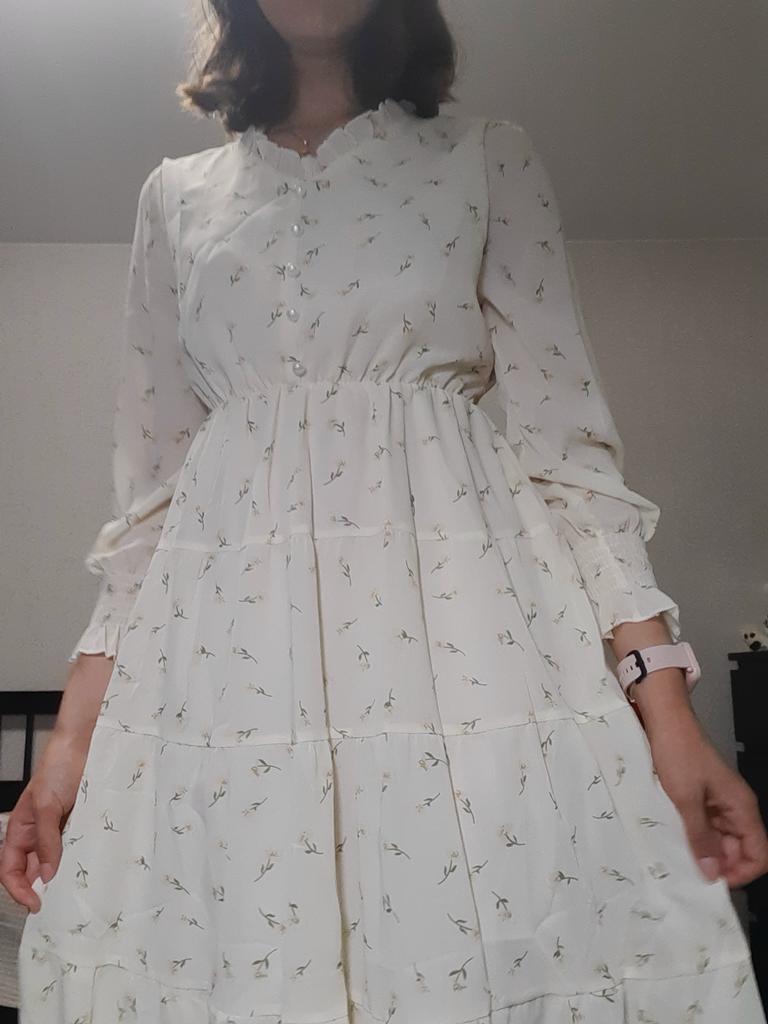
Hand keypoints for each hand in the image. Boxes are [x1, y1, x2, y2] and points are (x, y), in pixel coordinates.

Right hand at [0, 728, 90, 912]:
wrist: (84, 745)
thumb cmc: (58, 768)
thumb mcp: (46, 805)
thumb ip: (46, 839)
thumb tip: (46, 875)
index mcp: (20, 830)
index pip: (10, 870)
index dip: (18, 890)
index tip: (35, 904)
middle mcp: (38, 834)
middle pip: (33, 871)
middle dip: (42, 888)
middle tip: (58, 903)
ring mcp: (60, 830)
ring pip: (56, 862)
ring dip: (63, 876)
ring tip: (73, 890)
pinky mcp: (79, 824)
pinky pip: (77, 848)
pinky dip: (80, 859)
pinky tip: (88, 867)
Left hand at [647, 715, 767, 887]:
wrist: (664, 721)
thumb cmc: (679, 751)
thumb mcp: (686, 799)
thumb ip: (699, 836)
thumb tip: (711, 871)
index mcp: (742, 807)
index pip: (759, 853)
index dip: (742, 872)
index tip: (716, 882)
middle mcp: (734, 807)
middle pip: (738, 850)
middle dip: (719, 864)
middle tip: (692, 872)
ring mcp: (717, 803)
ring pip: (719, 839)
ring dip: (703, 850)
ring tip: (680, 857)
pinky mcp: (700, 798)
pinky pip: (703, 826)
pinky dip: (692, 835)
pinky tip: (675, 839)